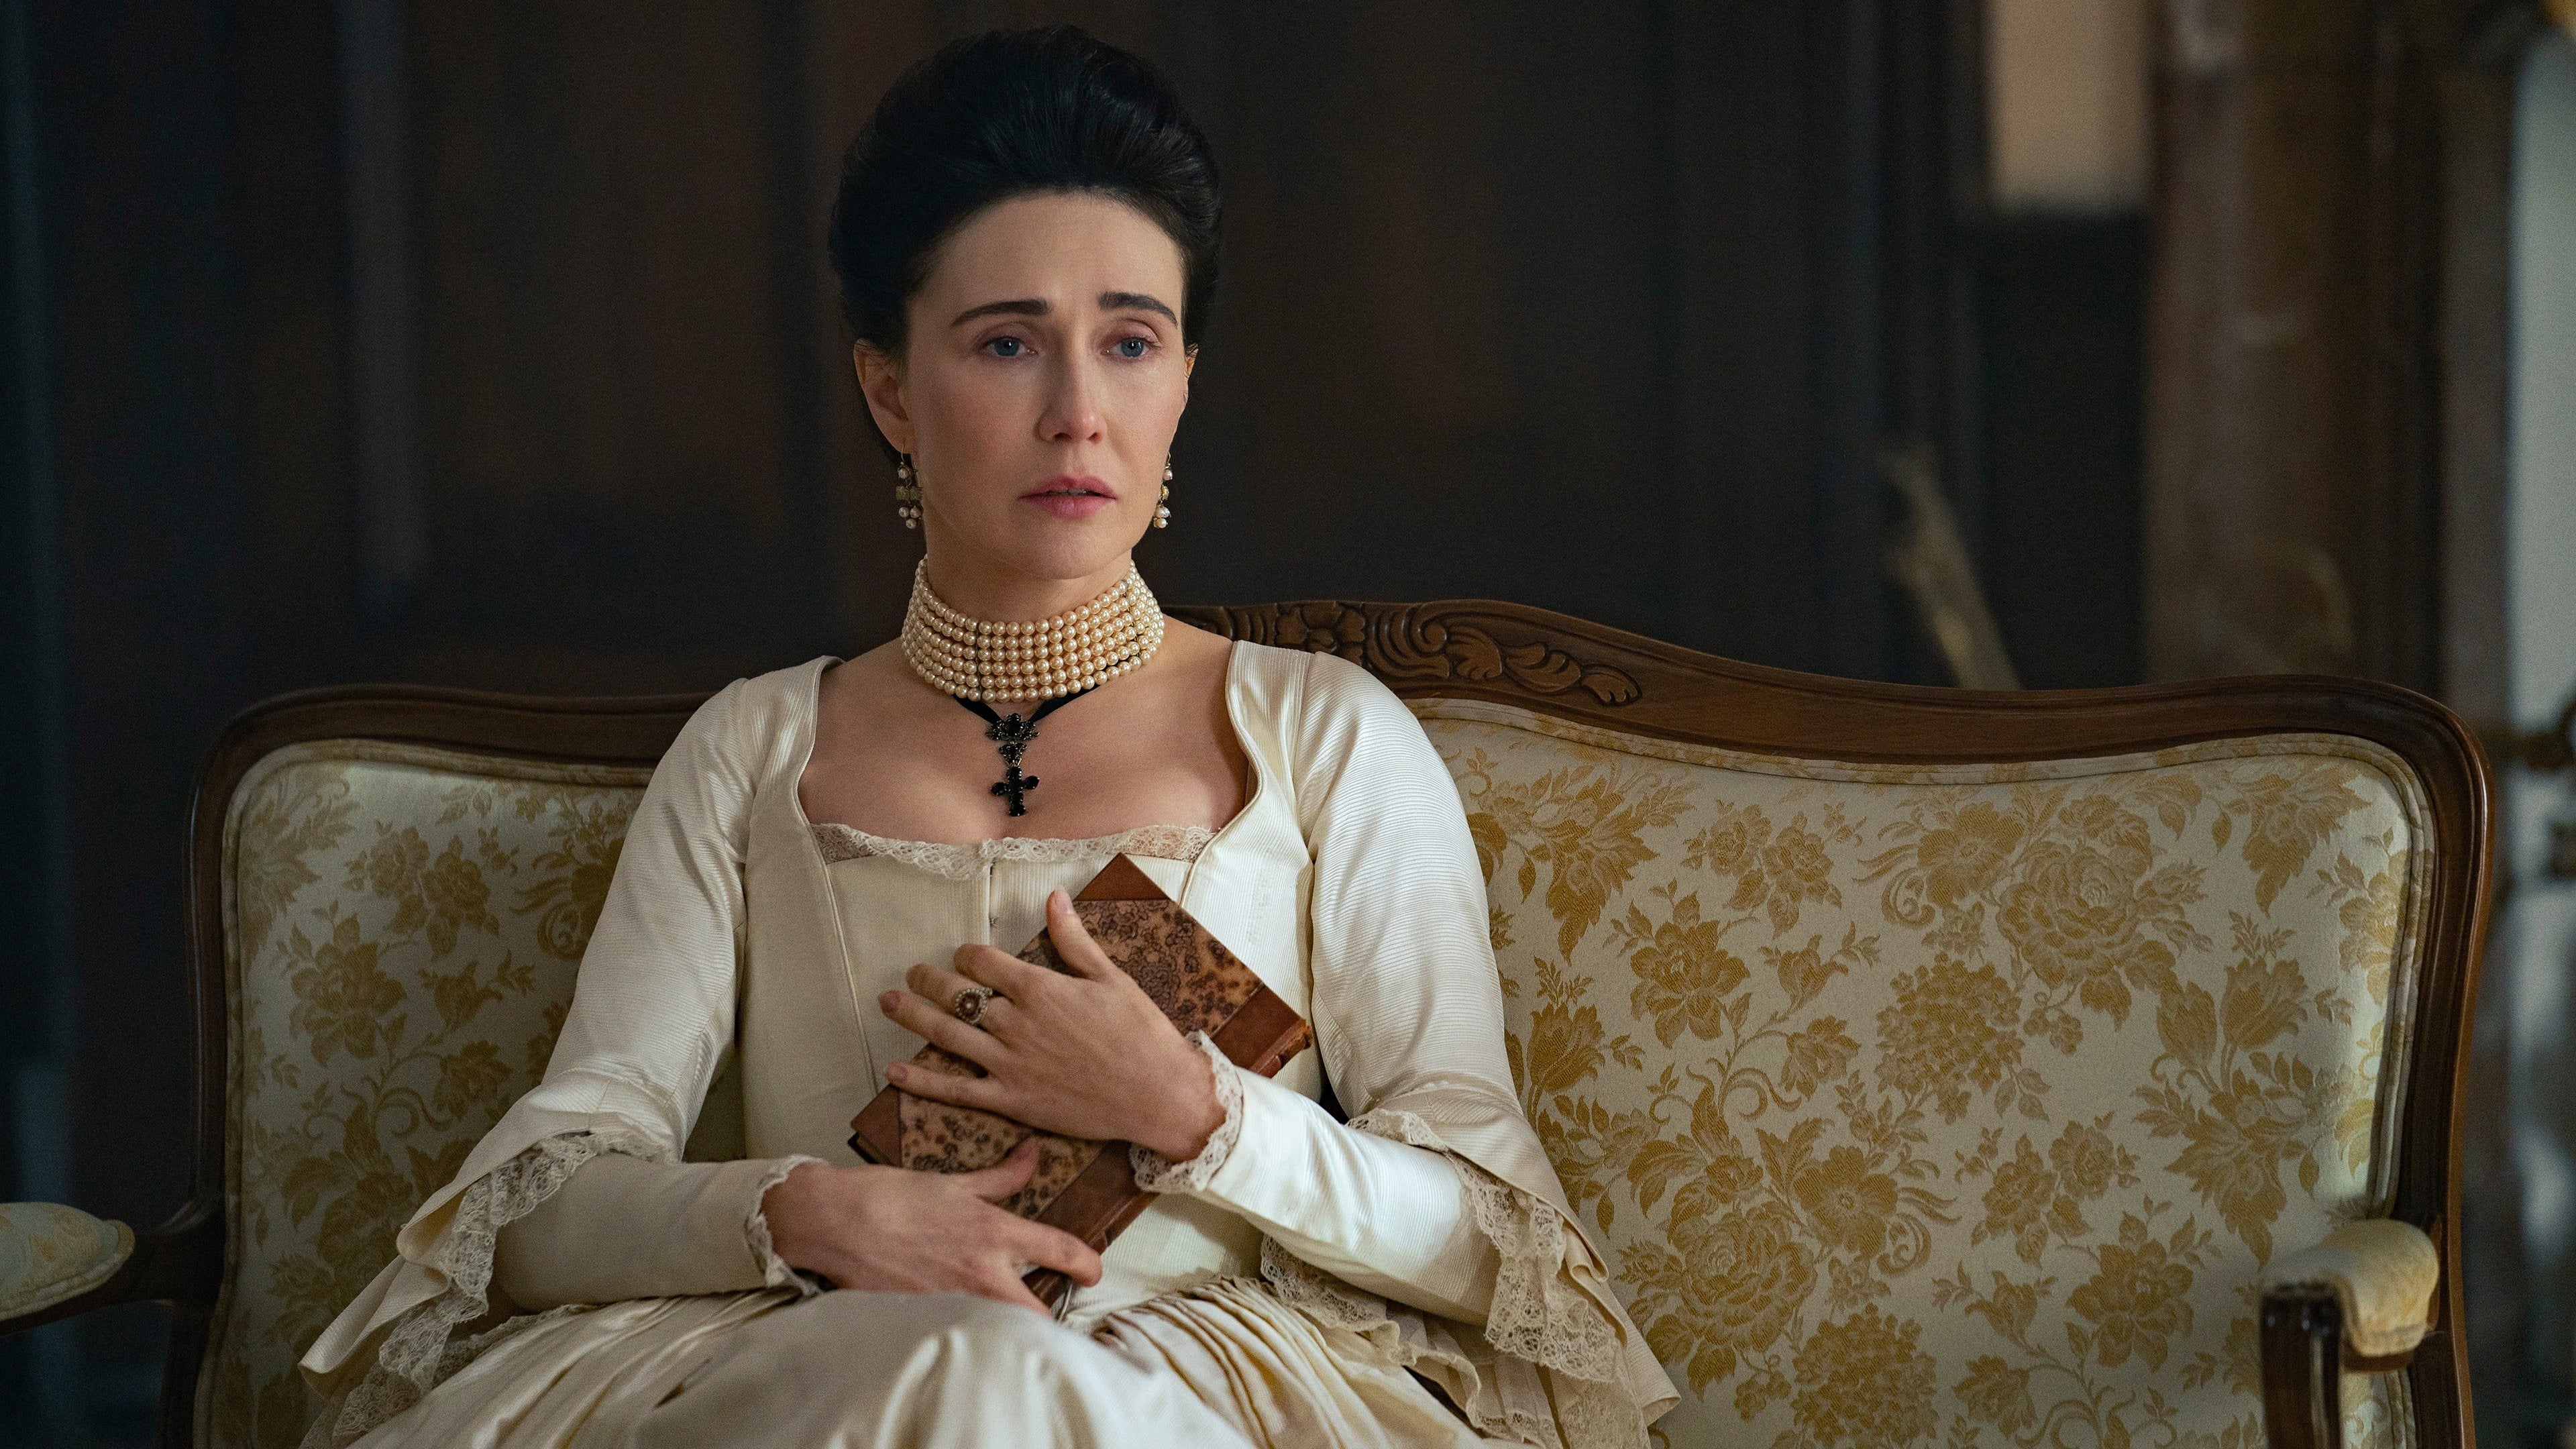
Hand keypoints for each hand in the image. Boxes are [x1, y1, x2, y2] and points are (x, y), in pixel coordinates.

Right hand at [759, 1140, 1099, 1312]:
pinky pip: (962, 1333)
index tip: (1093, 1271)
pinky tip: (963, 1321)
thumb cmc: (892, 1196)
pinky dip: (969, 1330)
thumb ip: (1002, 1176)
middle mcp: (982, 1272)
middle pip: (1039, 1316)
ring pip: (1002, 1330)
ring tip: (1004, 1316)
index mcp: (994, 1232)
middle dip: (1049, 1320)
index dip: (1087, 1264)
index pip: (1060, 1251)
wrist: (837, 1221)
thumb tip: (1032, 1154)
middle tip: (1046, 1309)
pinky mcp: (927, 1320)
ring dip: (1009, 1326)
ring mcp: (955, 1300)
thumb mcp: (954, 1181)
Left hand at [879, 889, 1225, 1161]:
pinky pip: (957, 1090)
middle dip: (929, 980)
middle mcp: (1017, 1023)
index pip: (985, 963)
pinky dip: (924, 1081)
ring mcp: (1010, 1063)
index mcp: (1041, 989)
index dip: (967, 955)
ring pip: (948, 1035)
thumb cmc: (1142, 1033)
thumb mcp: (1111, 978)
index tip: (963, 955)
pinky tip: (896, 1071)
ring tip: (888, 1003)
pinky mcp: (1012, 1100)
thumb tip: (1054, 898)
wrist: (1159, 1094)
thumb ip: (1074, 940)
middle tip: (911, 973)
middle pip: (958, 995)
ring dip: (913, 1016)